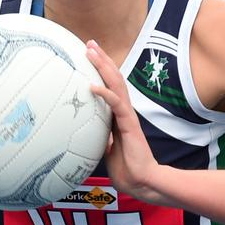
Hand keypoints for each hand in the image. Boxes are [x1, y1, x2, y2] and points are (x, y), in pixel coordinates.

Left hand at [84, 40, 165, 203]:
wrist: (141, 181)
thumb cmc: (126, 168)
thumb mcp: (106, 149)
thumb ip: (99, 137)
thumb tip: (83, 135)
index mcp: (119, 115)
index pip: (110, 86)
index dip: (101, 70)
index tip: (89, 56)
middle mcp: (124, 111)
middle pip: (114, 78)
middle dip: (102, 60)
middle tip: (90, 44)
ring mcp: (127, 116)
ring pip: (116, 85)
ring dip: (103, 67)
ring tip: (91, 52)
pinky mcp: (129, 124)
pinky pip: (116, 105)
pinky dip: (104, 94)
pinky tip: (92, 86)